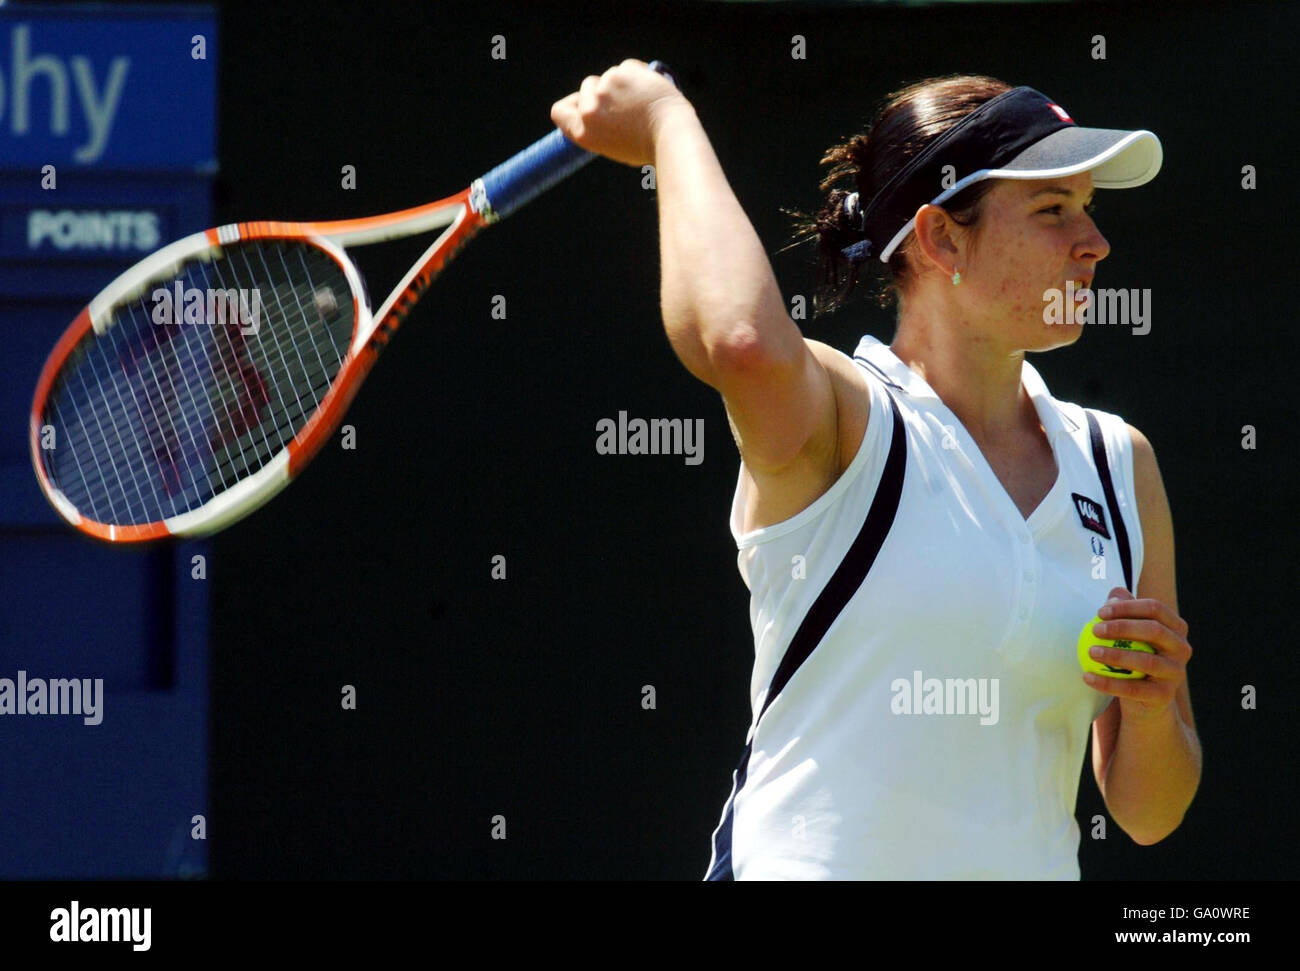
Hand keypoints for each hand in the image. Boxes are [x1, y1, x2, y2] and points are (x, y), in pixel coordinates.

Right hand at [550, 59, 690, 167]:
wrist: (671, 135)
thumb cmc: (647, 147)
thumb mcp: (613, 144)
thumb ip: (598, 125)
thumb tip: (593, 103)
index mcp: (583, 132)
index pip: (559, 111)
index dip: (573, 104)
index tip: (585, 104)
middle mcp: (588, 110)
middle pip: (587, 86)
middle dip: (603, 89)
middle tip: (626, 104)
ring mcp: (604, 89)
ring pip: (609, 75)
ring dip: (623, 82)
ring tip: (642, 102)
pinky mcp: (622, 73)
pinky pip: (627, 67)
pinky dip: (638, 74)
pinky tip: (650, 90)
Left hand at [1083, 586, 1191, 722]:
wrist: (1146, 699)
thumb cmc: (1135, 655)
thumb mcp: (1130, 633)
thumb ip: (1124, 611)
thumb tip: (1114, 594)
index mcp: (1176, 628)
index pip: (1155, 608)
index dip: (1127, 607)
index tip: (1100, 612)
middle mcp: (1182, 648)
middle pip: (1154, 630)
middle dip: (1122, 627)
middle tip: (1095, 629)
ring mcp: (1176, 673)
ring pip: (1146, 661)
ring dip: (1115, 655)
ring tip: (1090, 652)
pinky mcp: (1164, 695)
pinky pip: (1133, 689)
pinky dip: (1108, 683)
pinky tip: (1087, 677)